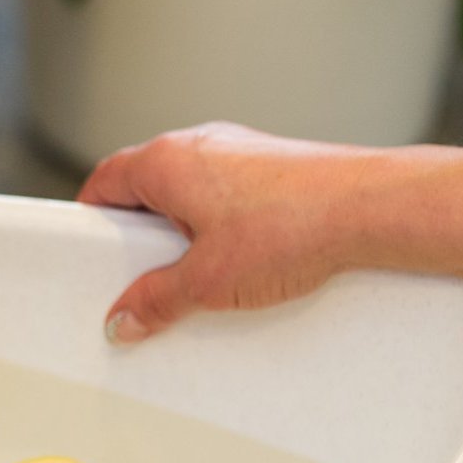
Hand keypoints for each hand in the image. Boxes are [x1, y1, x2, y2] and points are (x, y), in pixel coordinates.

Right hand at [79, 123, 375, 342]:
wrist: (371, 207)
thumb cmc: (292, 226)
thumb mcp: (208, 281)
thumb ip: (156, 300)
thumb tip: (124, 318)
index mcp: (165, 161)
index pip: (103, 183)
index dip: (91, 222)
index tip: (91, 258)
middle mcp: (197, 144)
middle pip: (143, 188)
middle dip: (137, 234)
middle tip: (141, 278)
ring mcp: (237, 151)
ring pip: (186, 192)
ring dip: (181, 232)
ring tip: (196, 276)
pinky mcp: (270, 166)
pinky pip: (224, 195)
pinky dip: (218, 226)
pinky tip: (239, 263)